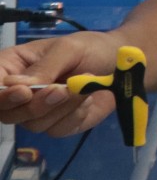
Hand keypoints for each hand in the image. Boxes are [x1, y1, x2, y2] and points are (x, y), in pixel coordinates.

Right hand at [0, 32, 120, 137]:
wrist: (122, 65)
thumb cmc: (91, 49)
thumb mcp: (68, 49)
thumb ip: (44, 67)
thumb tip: (15, 85)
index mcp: (11, 67)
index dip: (1, 96)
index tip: (23, 92)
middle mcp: (18, 92)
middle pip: (7, 113)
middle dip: (36, 105)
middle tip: (61, 90)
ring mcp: (37, 111)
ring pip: (33, 124)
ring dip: (61, 108)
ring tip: (82, 88)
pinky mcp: (58, 124)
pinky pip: (57, 130)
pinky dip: (74, 116)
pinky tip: (87, 100)